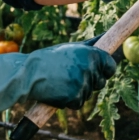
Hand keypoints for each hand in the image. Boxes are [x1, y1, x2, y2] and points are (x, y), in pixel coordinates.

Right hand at [0, 42, 116, 118]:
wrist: (28, 73)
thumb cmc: (49, 59)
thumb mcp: (70, 48)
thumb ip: (89, 46)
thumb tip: (105, 36)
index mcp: (90, 53)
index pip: (110, 66)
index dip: (105, 70)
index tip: (100, 72)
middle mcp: (89, 68)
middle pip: (100, 82)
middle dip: (89, 82)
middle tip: (70, 76)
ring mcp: (82, 83)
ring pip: (88, 93)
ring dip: (76, 91)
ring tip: (60, 81)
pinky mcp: (75, 97)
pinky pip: (78, 103)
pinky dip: (69, 101)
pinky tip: (57, 91)